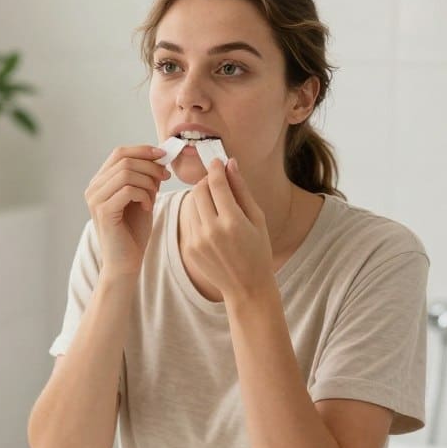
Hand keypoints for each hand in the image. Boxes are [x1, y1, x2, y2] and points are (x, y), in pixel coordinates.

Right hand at [84, 144, 169, 277]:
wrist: (126, 263)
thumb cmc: (133, 233)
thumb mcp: (142, 198)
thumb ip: (145, 178)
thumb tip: (158, 157)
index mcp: (100, 182)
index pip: (119, 152)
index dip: (142, 150)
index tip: (163, 155)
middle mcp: (93, 188)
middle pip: (124, 159)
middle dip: (150, 166)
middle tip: (165, 177)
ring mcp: (96, 199)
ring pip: (126, 172)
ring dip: (148, 182)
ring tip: (154, 197)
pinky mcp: (103, 211)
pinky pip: (127, 190)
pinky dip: (143, 195)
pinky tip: (147, 207)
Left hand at [183, 158, 274, 300]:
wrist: (246, 286)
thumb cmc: (258, 251)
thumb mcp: (257, 219)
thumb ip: (242, 190)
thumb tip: (231, 164)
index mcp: (232, 222)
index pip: (216, 184)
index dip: (216, 168)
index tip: (217, 161)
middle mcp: (211, 230)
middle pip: (199, 190)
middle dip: (207, 180)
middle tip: (217, 181)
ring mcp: (197, 241)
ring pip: (191, 204)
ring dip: (201, 196)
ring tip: (215, 200)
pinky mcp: (189, 248)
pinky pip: (189, 220)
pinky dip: (197, 213)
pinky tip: (210, 218)